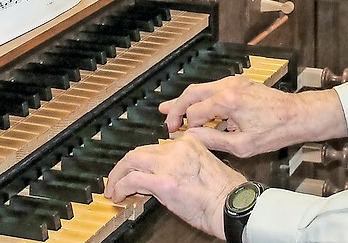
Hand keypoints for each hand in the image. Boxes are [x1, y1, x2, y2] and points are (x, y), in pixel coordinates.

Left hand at [105, 135, 244, 238]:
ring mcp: (169, 164)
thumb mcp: (208, 167)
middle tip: (116, 178)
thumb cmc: (228, 195)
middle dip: (124, 166)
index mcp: (190, 142)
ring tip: (113, 188)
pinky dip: (120, 186)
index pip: (157, 147)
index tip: (137, 171)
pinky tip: (119, 195)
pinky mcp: (163, 182)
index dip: (143, 161)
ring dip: (117, 175)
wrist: (234, 207)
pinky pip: (132, 180)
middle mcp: (178, 148)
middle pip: (140, 151)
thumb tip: (165, 176)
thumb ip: (185, 164)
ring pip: (131, 161)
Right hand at [161, 75, 346, 157]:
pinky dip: (201, 99)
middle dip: (176, 108)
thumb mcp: (242, 145)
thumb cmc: (274, 132)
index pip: (194, 112)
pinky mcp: (239, 83)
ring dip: (186, 101)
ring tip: (168, 109)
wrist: (297, 115)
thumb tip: (191, 138)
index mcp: (227, 101)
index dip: (185, 126)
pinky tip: (195, 108)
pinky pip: (213, 90)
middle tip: (165, 121)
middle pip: (191, 93)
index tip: (179, 136)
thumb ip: (213, 140)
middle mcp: (227, 87)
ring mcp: (233, 82)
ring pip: (201, 89)